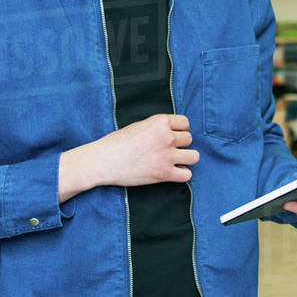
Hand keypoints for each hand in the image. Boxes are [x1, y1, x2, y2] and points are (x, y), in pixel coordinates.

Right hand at [59, 114, 198, 201]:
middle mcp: (166, 136)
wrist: (103, 161)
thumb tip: (172, 132)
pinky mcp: (164, 173)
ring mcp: (167, 155)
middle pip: (189, 139)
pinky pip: (187, 175)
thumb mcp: (139, 126)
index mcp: (159, 121)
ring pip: (194, 156)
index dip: (179, 130)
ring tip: (174, 161)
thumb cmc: (116, 143)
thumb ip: (157, 127)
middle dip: (180, 145)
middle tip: (167, 151)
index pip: (185, 123)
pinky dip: (181, 175)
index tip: (171, 136)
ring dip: (186, 159)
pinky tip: (172, 173)